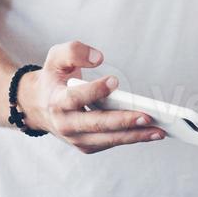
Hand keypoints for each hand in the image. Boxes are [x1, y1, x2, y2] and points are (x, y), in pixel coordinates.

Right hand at [18, 41, 164, 153]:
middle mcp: (66, 123)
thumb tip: (99, 57)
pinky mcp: (87, 145)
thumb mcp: (56, 57)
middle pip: (97, 124)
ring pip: (108, 138)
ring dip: (135, 135)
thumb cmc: (54, 78)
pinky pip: (111, 142)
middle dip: (123, 121)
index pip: (76, 97)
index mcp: (57, 100)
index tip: (114, 81)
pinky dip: (132, 138)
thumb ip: (74, 50)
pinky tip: (152, 132)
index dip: (94, 90)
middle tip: (147, 116)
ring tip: (159, 130)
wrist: (38, 106)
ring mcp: (76, 138)